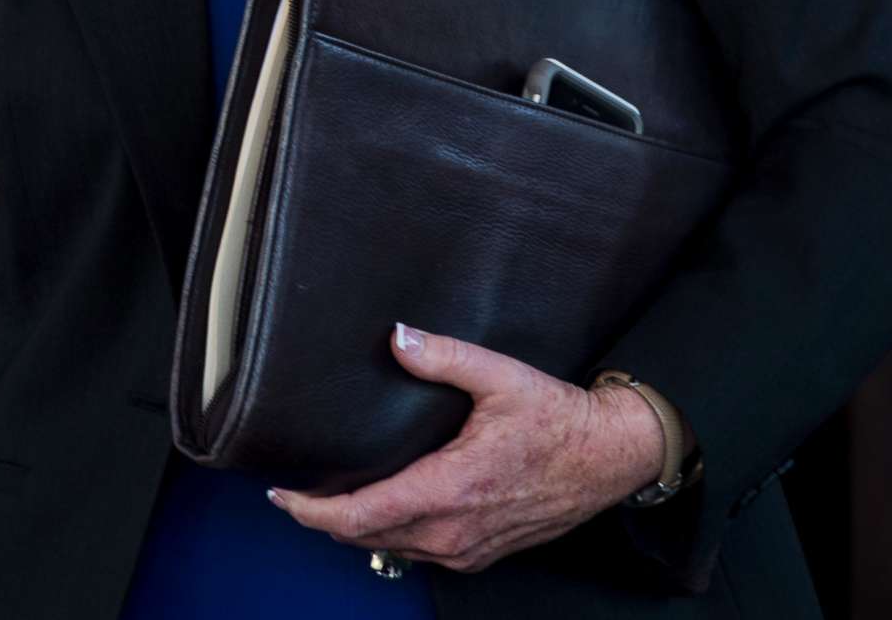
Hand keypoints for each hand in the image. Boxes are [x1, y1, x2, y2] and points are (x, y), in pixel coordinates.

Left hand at [264, 321, 667, 574]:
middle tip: (294, 496)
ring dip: (357, 531)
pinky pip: (421, 553)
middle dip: (324, 520)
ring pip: (393, 549)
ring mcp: (469, 547)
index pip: (362, 515)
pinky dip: (391, 536)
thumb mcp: (501, 376)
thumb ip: (444, 356)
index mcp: (451, 488)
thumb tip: (398, 339)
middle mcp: (455, 529)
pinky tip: (382, 513)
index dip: (313, 511)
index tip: (283, 496)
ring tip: (329, 503)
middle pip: (367, 538)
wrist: (608, 457)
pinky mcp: (482, 552)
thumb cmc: (558, 419)